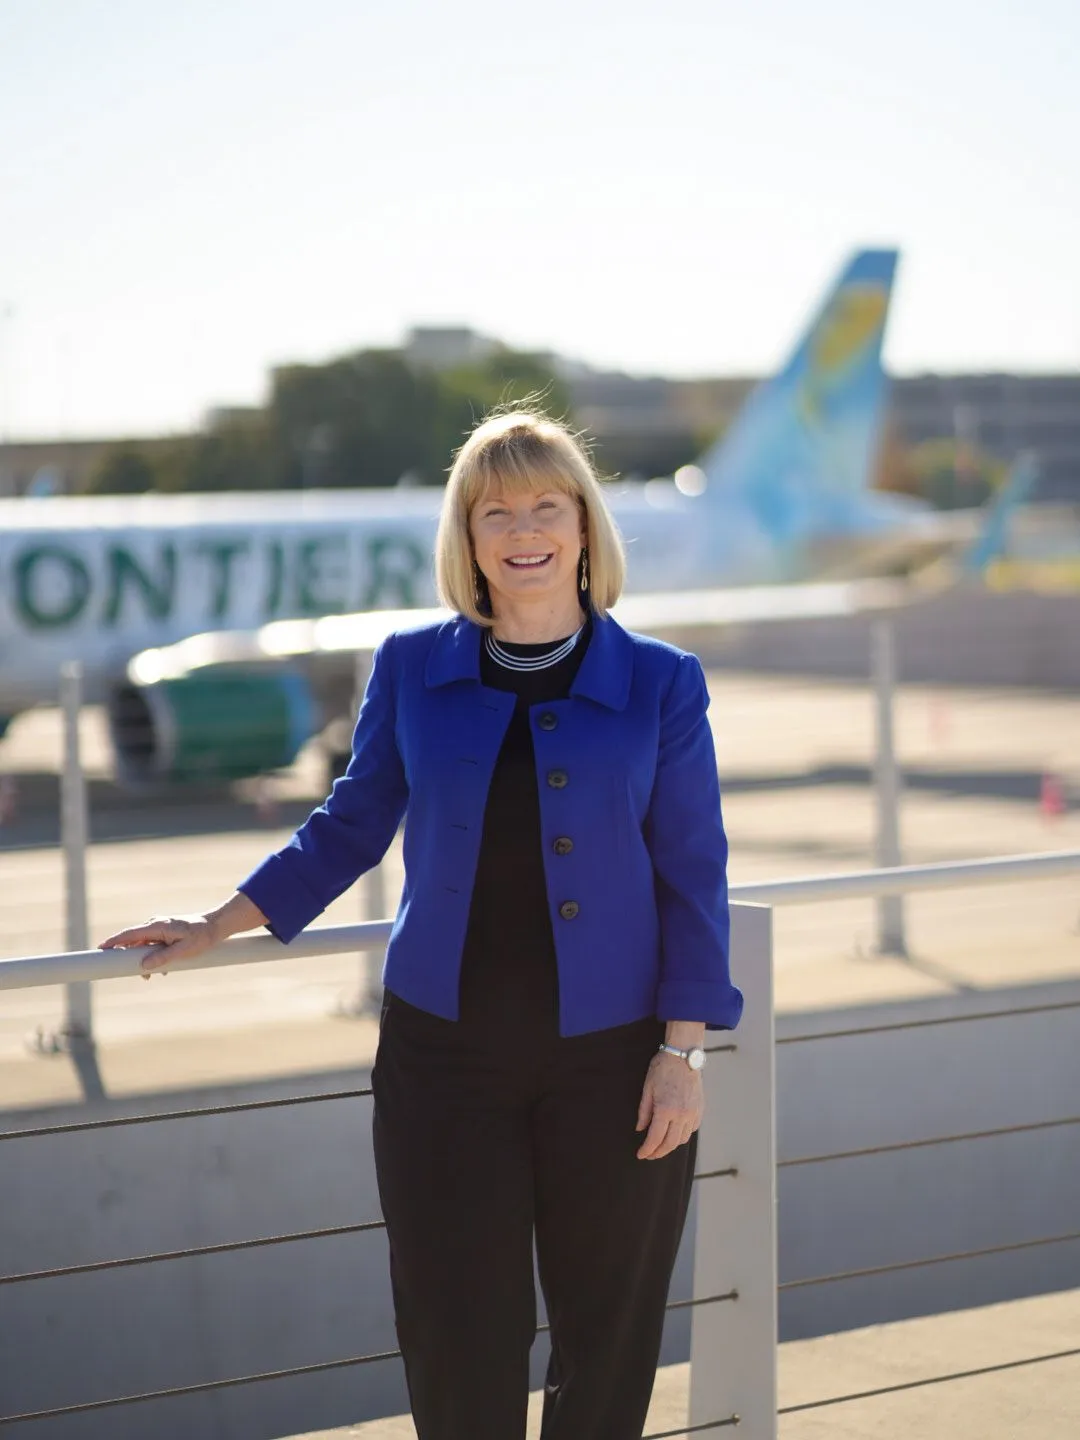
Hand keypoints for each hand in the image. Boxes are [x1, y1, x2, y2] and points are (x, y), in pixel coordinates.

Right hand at [99, 915, 219, 978]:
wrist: (215, 926)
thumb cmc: (201, 937)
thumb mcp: (183, 950)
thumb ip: (163, 958)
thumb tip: (144, 966)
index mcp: (157, 926)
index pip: (130, 934)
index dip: (114, 942)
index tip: (101, 949)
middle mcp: (155, 924)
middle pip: (133, 941)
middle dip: (128, 957)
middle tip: (125, 972)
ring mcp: (159, 928)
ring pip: (142, 945)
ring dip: (142, 960)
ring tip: (147, 977)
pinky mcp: (165, 932)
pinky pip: (152, 945)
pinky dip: (152, 957)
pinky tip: (161, 970)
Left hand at [635, 1052, 703, 1159]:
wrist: (684, 1055)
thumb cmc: (663, 1068)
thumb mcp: (647, 1088)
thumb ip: (644, 1111)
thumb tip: (640, 1128)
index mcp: (665, 1110)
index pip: (655, 1138)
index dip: (647, 1150)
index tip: (641, 1155)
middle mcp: (681, 1115)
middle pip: (670, 1144)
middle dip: (658, 1153)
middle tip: (650, 1155)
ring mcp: (692, 1113)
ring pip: (682, 1139)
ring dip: (671, 1145)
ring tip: (661, 1145)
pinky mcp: (700, 1110)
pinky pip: (691, 1130)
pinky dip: (682, 1135)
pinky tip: (675, 1133)